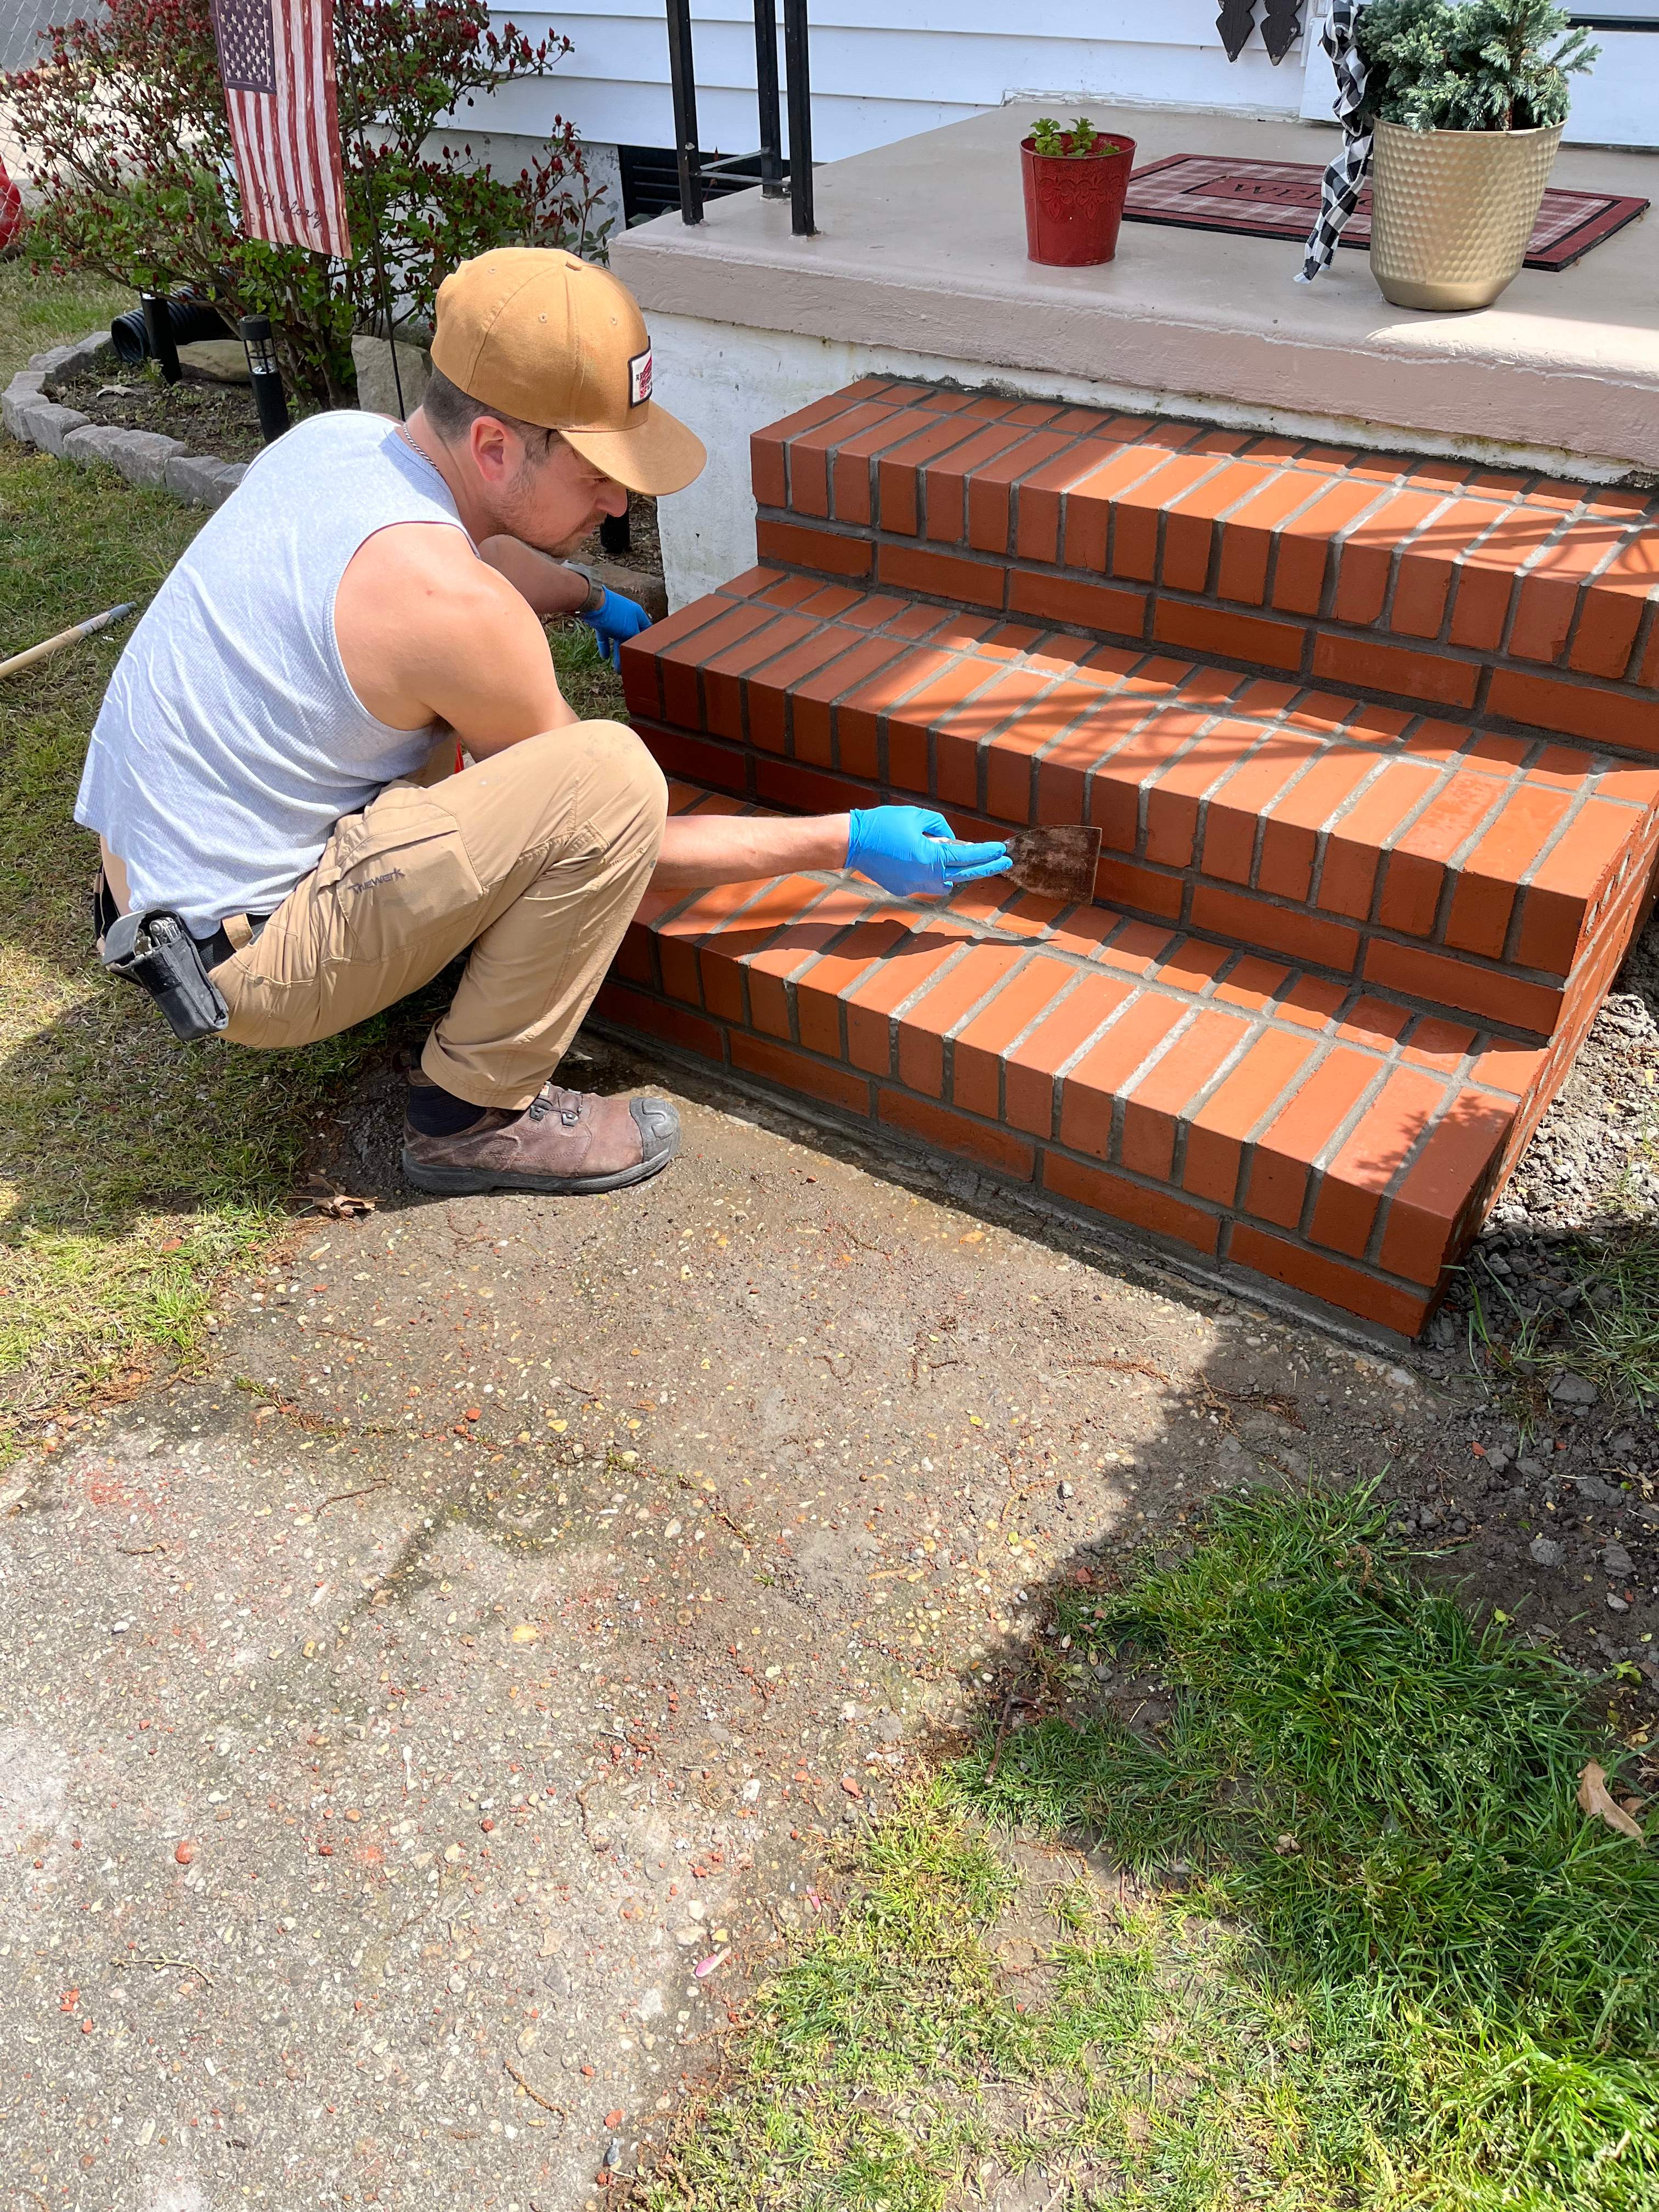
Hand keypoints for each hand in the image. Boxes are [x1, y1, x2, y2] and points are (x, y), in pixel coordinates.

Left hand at [579, 587, 652, 667]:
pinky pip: (605, 636)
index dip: (647, 643)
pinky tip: (605, 657)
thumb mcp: (630, 631)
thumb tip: (636, 652)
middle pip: (630, 637)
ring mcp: (613, 618)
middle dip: (629, 652)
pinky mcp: (601, 621)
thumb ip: (634, 642)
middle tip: (630, 666)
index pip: (646, 631)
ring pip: (617, 638)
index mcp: (637, 615)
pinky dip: (605, 646)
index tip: (646, 656)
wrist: (592, 602)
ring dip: (617, 653)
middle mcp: (627, 615)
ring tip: (618, 668)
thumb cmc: (614, 615)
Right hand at [844, 806, 1011, 898]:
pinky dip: (929, 873)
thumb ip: (941, 829)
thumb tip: (952, 841)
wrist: (853, 842)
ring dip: (954, 874)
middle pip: (964, 875)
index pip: (968, 857)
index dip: (987, 853)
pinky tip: (919, 859)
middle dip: (986, 868)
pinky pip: (925, 883)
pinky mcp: (903, 890)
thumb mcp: (918, 816)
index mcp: (931, 857)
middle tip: (1004, 862)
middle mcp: (925, 877)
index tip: (1002, 850)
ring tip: (961, 860)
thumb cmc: (884, 824)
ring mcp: (914, 886)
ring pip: (945, 884)